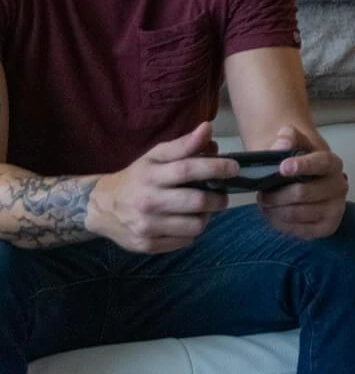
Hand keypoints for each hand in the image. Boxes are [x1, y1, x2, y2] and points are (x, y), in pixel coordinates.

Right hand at [87, 122, 235, 253]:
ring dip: (207, 216)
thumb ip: (184, 144)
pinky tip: (186, 221)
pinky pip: (184, 241)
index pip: (188, 170)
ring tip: (203, 209)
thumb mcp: (156, 156)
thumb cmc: (137, 177)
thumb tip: (208, 128)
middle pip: (196, 202)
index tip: (234, 167)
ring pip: (195, 226)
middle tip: (222, 195)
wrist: (101, 207)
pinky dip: (192, 230)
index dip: (216, 167)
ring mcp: (147, 226)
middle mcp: (148, 201)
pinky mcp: (148, 245)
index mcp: (151, 175)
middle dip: (219, 198)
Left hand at [257, 125, 346, 238]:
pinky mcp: (326, 227)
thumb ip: (287, 137)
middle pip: (303, 193)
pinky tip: (274, 214)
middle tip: (262, 193)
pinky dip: (280, 223)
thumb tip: (283, 142)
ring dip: (275, 210)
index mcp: (333, 163)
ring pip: (297, 213)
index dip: (304, 165)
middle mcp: (339, 186)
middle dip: (277, 195)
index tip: (282, 167)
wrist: (302, 179)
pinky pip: (298, 229)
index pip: (322, 162)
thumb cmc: (295, 161)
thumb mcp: (291, 143)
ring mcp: (335, 209)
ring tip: (266, 203)